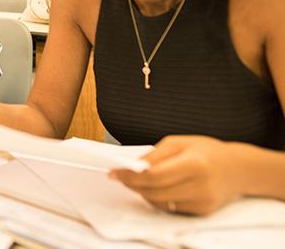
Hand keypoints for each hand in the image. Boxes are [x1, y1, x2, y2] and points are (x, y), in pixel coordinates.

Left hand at [111, 135, 243, 214]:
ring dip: (143, 192)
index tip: (114, 172)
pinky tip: (155, 188)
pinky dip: (158, 198)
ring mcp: (202, 201)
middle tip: (119, 177)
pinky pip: (171, 208)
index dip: (130, 175)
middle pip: (154, 191)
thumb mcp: (180, 142)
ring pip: (160, 202)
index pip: (154, 175)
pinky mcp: (202, 211)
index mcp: (195, 164)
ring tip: (136, 181)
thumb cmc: (207, 151)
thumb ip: (155, 155)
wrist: (239, 169)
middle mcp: (201, 186)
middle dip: (132, 184)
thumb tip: (132, 166)